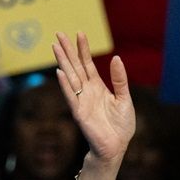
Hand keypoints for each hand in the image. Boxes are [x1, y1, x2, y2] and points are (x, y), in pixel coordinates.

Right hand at [51, 31, 133, 168]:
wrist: (117, 146)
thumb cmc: (121, 125)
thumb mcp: (124, 98)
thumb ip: (120, 80)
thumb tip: (117, 58)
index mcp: (97, 87)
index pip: (88, 64)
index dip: (83, 49)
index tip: (79, 33)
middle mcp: (87, 91)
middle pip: (75, 66)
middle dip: (68, 50)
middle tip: (59, 33)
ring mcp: (81, 101)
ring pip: (70, 77)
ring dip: (63, 62)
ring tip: (55, 46)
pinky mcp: (79, 113)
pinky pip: (71, 96)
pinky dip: (65, 85)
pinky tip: (60, 72)